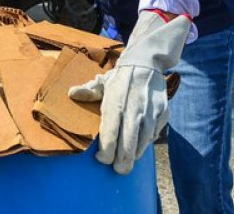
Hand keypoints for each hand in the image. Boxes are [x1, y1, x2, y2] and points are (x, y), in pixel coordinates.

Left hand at [69, 12, 189, 173]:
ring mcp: (149, 114)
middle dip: (122, 164)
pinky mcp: (162, 114)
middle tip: (118, 169)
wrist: (145, 63)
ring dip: (134, 155)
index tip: (102, 158)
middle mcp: (132, 112)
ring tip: (128, 159)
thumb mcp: (103, 82)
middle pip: (127, 149)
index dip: (105, 155)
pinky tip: (140, 142)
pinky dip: (147, 141)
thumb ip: (88, 91)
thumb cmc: (121, 78)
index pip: (110, 138)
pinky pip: (154, 135)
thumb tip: (71, 93)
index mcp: (114, 105)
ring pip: (142, 145)